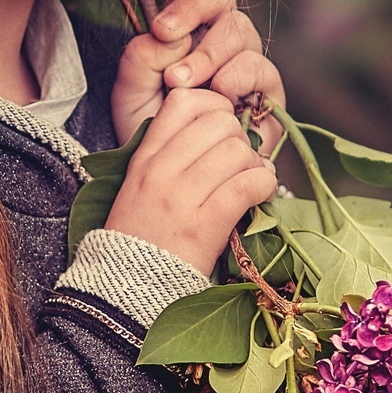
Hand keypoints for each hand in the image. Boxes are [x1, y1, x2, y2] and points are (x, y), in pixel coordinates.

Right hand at [103, 86, 280, 275]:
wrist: (128, 290)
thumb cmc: (142, 238)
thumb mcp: (139, 187)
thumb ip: (168, 155)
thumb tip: (218, 127)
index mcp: (145, 159)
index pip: (183, 102)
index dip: (214, 106)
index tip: (223, 128)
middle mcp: (160, 172)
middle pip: (219, 123)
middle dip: (240, 139)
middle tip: (241, 162)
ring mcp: (180, 198)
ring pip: (237, 151)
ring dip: (255, 164)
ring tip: (251, 181)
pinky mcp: (204, 226)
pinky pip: (246, 185)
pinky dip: (263, 186)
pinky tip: (261, 195)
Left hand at [112, 0, 287, 158]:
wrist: (178, 175)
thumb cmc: (153, 128)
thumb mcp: (130, 92)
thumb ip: (140, 57)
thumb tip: (169, 37)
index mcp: (186, 22)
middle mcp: (219, 32)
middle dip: (192, 5)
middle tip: (166, 30)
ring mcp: (246, 57)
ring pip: (237, 28)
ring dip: (205, 53)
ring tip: (180, 82)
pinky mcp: (268, 89)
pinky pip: (259, 66)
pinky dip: (234, 76)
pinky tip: (216, 94)